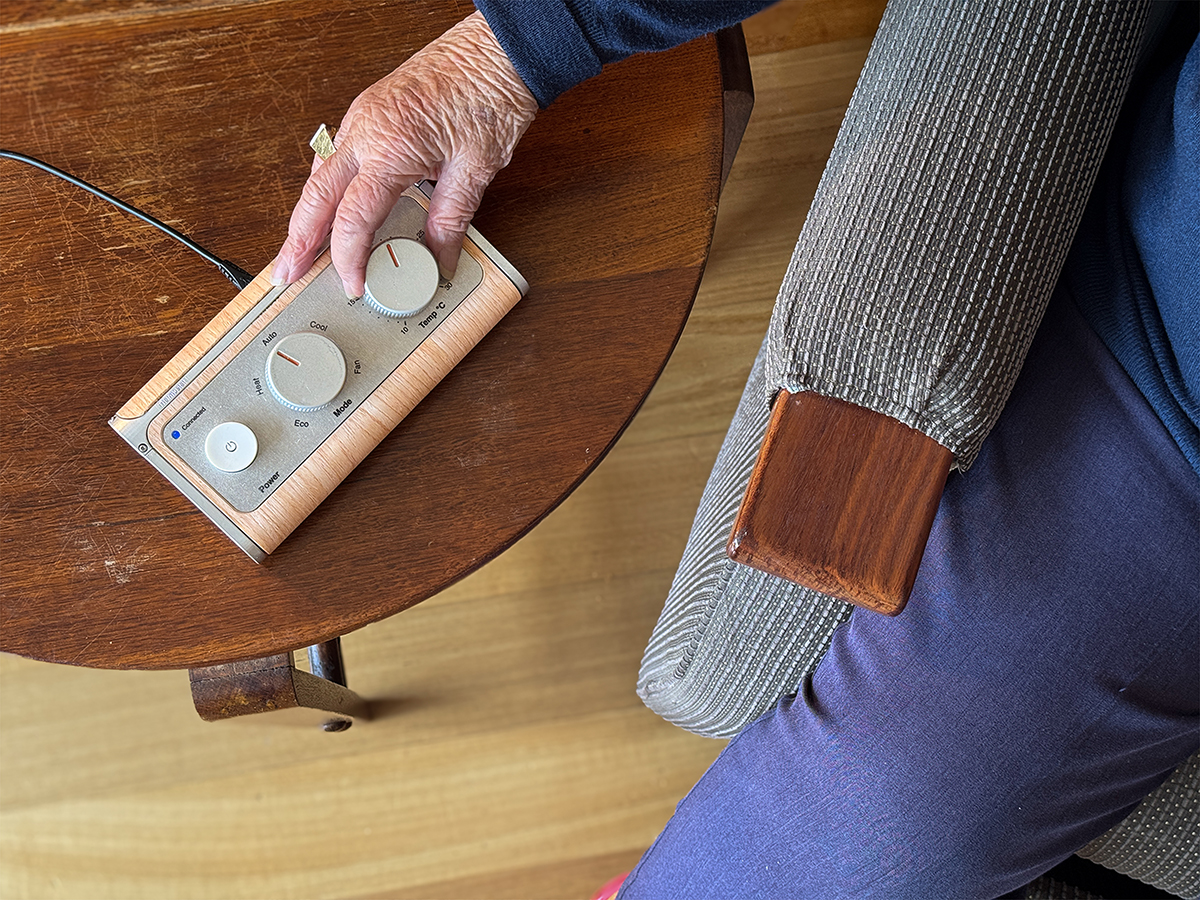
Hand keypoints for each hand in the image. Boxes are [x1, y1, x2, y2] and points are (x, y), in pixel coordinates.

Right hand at [271, 11, 536, 295]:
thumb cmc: (488, 95)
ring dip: (306, 215)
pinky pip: (332, 156)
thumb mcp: (475, 170)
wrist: (494, 51)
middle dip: (297, 240)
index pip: (353, 219)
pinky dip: (324, 188)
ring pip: (318, 175)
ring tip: (301, 249)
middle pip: (315, 197)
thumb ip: (451, 220)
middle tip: (285, 273)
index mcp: (390, 149)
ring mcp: (361, 118)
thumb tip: (440, 257)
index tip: (354, 283)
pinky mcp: (368, 111)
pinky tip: (328, 207)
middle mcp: (365, 131)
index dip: (348, 258)